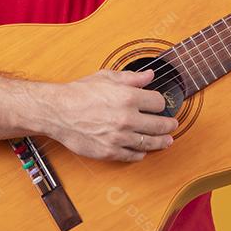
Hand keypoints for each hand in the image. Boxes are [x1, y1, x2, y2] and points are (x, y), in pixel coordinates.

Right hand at [44, 69, 178, 161]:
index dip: (162, 103)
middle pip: (160, 125)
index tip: (161, 105)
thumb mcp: (107, 77)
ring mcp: (119, 137)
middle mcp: (126, 118)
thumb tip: (150, 75)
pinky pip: (133, 155)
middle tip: (172, 125)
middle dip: (169, 124)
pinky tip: (143, 150)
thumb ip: (132, 77)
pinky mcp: (110, 151)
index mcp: (128, 97)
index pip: (159, 103)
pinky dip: (140, 153)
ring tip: (167, 141)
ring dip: (161, 142)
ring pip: (149, 143)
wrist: (58, 111)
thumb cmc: (80, 93)